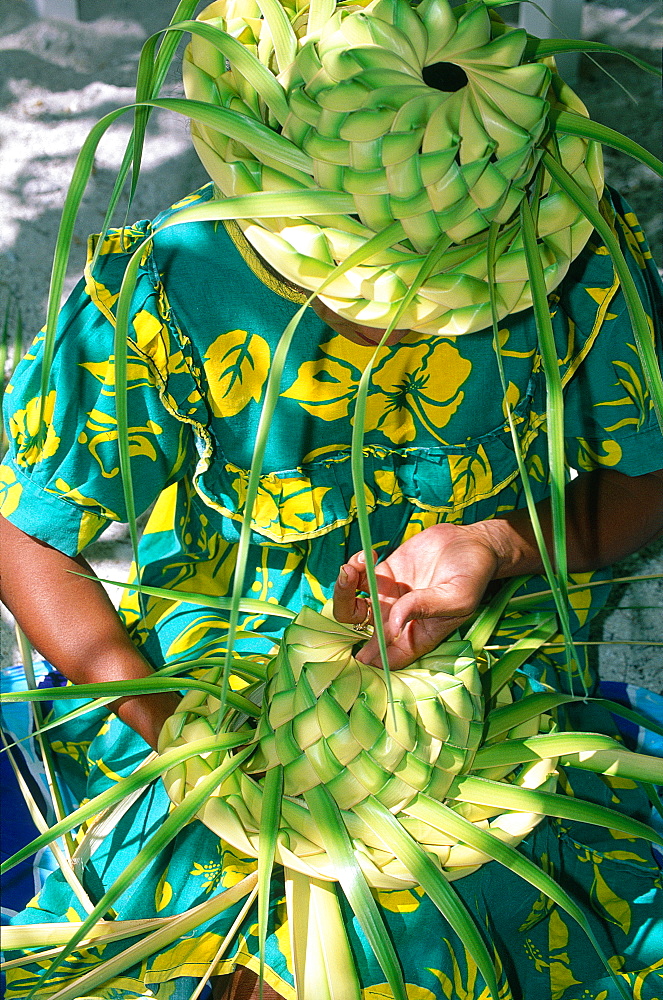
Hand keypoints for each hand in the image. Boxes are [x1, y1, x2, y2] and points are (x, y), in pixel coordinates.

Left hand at [333, 522, 500, 669]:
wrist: (473, 543)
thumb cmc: (473, 577)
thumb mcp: (456, 598)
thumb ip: (425, 609)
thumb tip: (391, 625)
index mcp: (416, 637)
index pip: (386, 658)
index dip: (371, 656)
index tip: (364, 642)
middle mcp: (396, 621)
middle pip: (358, 629)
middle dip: (346, 609)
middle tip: (350, 583)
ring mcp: (387, 597)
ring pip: (352, 603)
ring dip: (343, 587)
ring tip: (353, 566)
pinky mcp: (383, 573)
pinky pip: (357, 578)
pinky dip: (355, 567)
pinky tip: (367, 556)